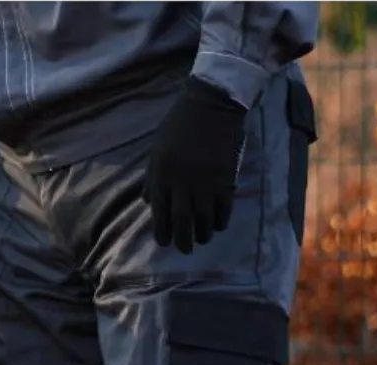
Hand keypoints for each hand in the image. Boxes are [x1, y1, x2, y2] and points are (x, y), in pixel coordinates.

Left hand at [142, 79, 249, 253]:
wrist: (211, 104)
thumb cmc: (179, 126)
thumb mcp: (157, 149)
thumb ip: (153, 177)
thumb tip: (150, 202)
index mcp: (162, 174)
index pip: (160, 213)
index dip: (162, 232)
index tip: (164, 242)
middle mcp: (182, 181)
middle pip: (182, 221)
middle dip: (182, 240)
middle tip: (185, 249)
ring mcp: (205, 180)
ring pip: (204, 218)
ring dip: (203, 233)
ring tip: (202, 238)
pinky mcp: (225, 177)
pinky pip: (224, 207)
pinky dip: (220, 220)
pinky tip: (218, 225)